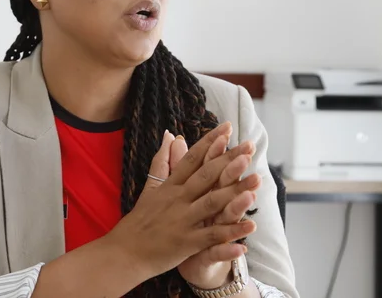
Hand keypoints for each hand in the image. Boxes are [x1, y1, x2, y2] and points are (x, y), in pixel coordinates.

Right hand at [104, 122, 259, 281]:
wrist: (124, 253)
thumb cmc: (139, 222)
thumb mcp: (150, 188)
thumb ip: (161, 162)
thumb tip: (168, 135)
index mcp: (171, 186)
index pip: (193, 158)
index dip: (211, 142)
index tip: (227, 127)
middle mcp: (178, 199)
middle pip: (207, 175)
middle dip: (230, 159)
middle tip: (249, 145)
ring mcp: (182, 220)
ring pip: (213, 202)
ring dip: (236, 190)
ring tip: (257, 179)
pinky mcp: (186, 243)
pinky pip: (213, 236)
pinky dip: (231, 231)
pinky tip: (250, 226)